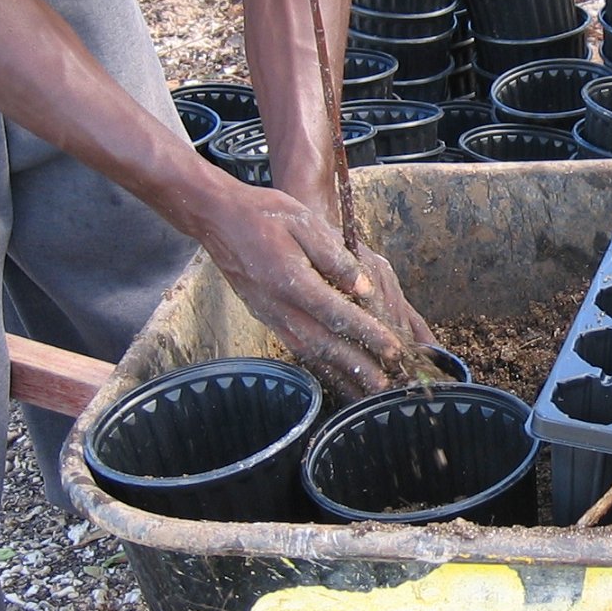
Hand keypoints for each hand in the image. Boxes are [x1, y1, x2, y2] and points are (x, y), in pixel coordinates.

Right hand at [193, 182, 435, 398]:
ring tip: (367, 395)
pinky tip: (338, 380)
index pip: (335, 313)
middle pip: (324, 344)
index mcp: (290, 279)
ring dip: (340, 376)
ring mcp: (270, 316)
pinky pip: (297, 350)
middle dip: (358, 367)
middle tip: (387, 387)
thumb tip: (363, 287)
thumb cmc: (264, 215)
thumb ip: (334, 256)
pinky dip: (320, 369)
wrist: (219, 220)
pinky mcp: (268, 320)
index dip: (367, 333)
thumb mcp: (304, 222)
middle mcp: (278, 306)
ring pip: (310, 354)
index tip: (393, 349)